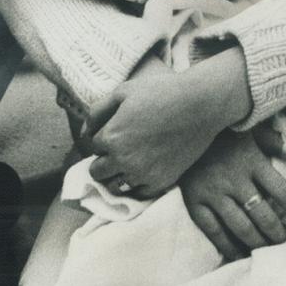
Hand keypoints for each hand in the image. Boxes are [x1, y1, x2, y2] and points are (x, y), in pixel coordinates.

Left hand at [85, 50, 249, 194]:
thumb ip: (97, 111)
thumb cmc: (161, 92)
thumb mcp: (124, 91)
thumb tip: (84, 132)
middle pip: (97, 172)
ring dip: (117, 176)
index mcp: (111, 137)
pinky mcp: (161, 182)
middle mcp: (123, 160)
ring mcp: (142, 174)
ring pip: (115, 187)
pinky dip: (137, 185)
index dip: (102, 138)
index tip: (116, 130)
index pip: (92, 147)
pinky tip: (144, 170)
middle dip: (103, 160)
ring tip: (129, 163)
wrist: (200, 104)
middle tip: (119, 149)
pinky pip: (138, 194)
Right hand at [180, 128, 285, 260]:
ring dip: (258, 242)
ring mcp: (213, 192)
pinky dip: (228, 247)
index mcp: (252, 161)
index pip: (283, 193)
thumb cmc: (223, 130)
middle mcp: (234, 179)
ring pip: (240, 227)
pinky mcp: (194, 202)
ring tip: (267, 249)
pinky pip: (214, 231)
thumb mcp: (252, 130)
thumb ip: (279, 143)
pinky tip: (240, 255)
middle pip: (263, 215)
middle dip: (278, 233)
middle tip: (285, 242)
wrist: (181, 125)